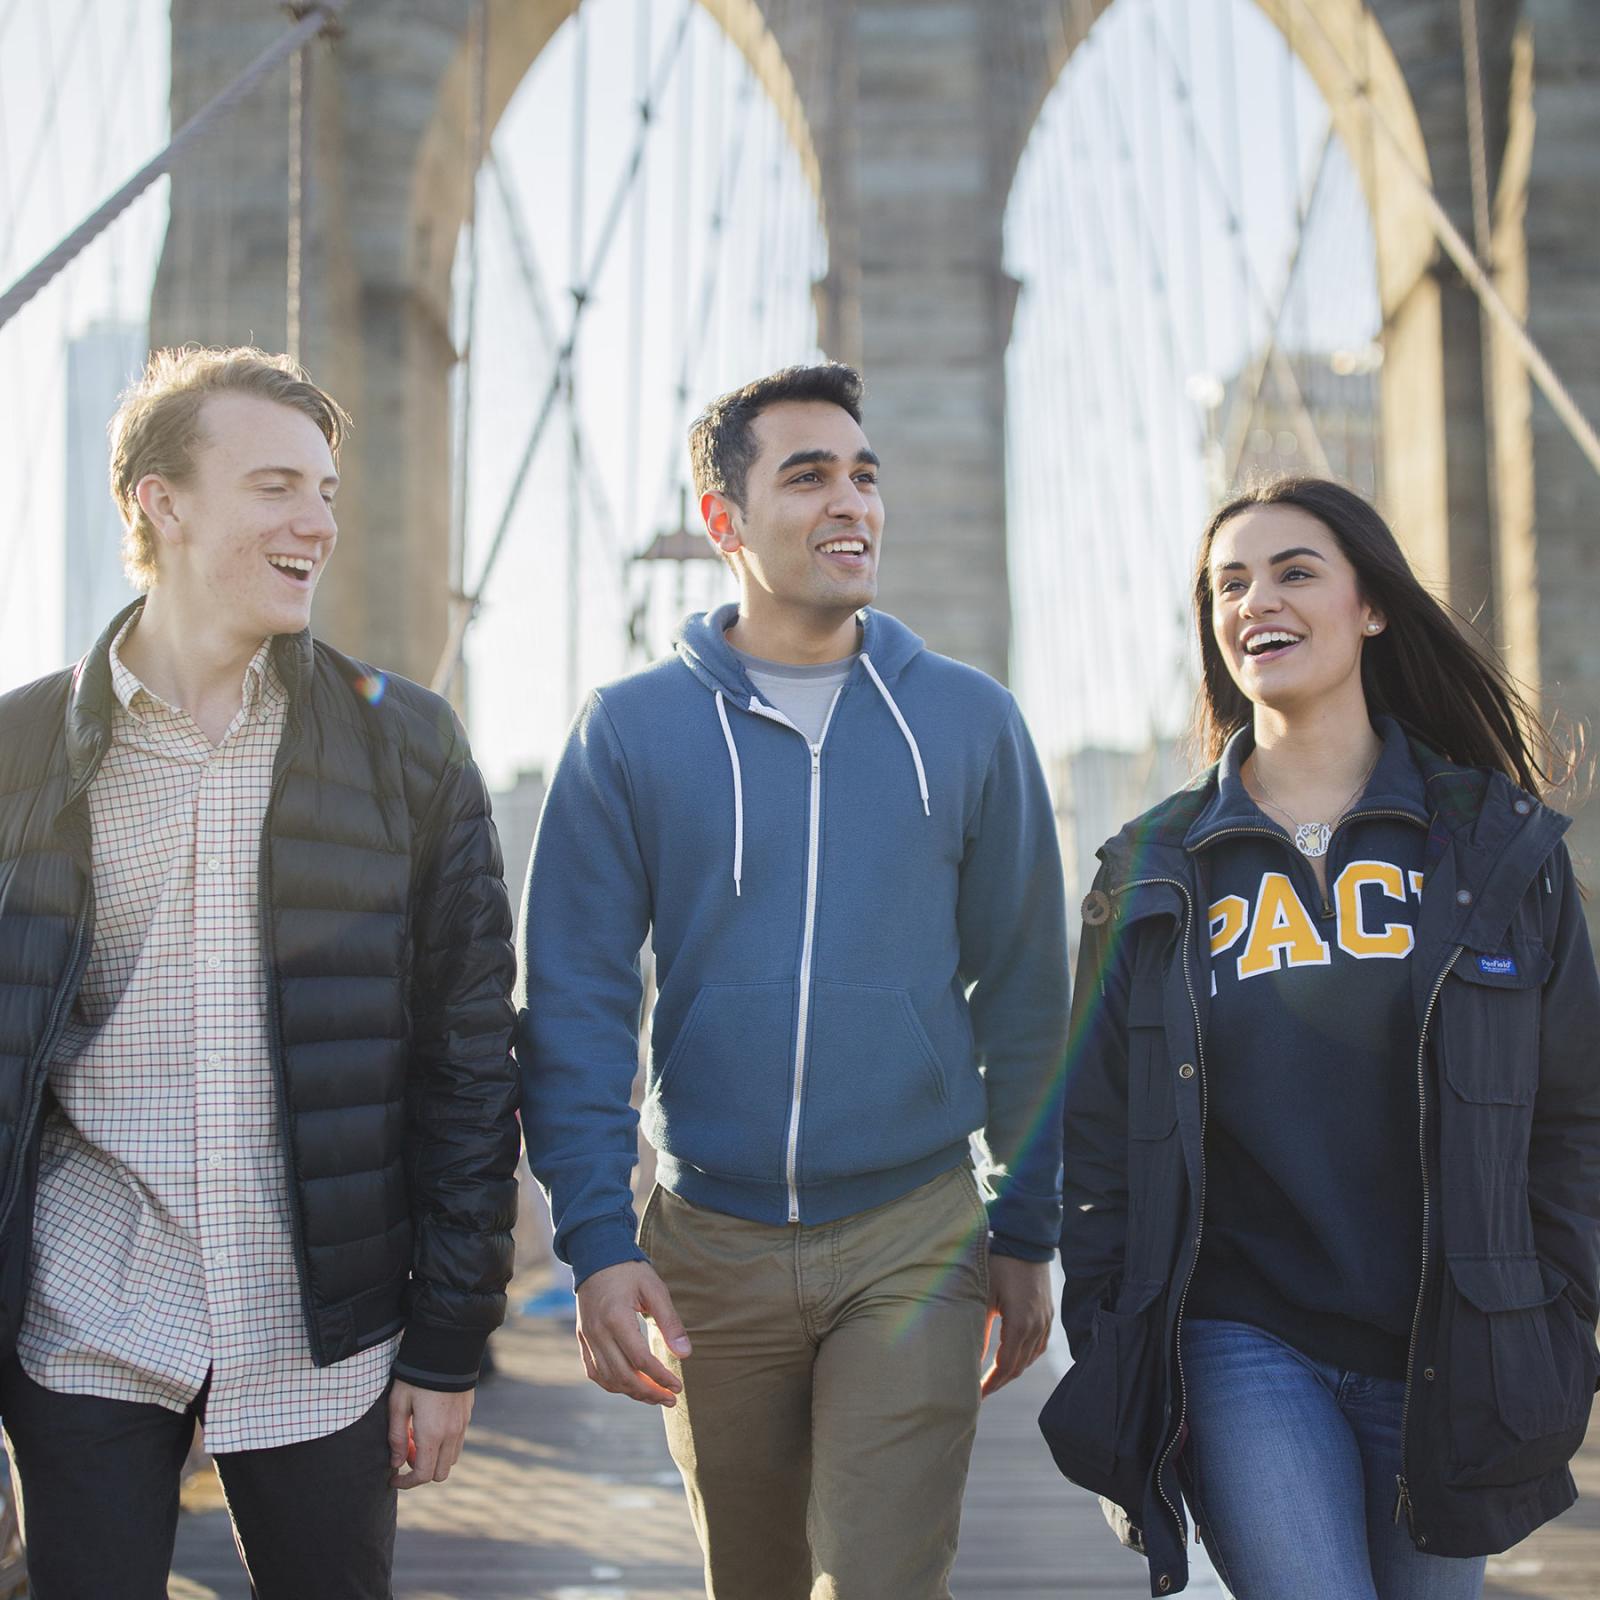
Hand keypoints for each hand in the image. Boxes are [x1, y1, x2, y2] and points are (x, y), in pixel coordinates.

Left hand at [388, 1380, 474, 1488]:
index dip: (406, 1483)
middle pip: (440, 1473)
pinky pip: (458, 1442)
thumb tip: (396, 1463)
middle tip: (407, 1452)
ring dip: (435, 1458)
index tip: (393, 1478)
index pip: (422, 1475)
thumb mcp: (398, 1403)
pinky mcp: (468, 1415)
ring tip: (419, 1436)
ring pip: (451, 1459)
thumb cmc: (416, 1376)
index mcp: (432, 1434)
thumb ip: (396, 1437)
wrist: (446, 1348)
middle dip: (422, 1472)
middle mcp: (451, 1434)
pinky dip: (444, 1445)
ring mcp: (463, 1424)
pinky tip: (432, 1424)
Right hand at [576, 1259, 691, 1406]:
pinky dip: (612, 1384)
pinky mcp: (582, 1338)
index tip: (678, 1386)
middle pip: (623, 1376)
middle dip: (649, 1392)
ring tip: (654, 1396)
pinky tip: (630, 1386)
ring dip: (632, 1392)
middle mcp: (597, 1331)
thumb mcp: (655, 1289)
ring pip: (608, 1378)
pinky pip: (594, 1371)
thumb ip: (670, 1322)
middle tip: (670, 1398)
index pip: (640, 1360)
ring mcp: (586, 1337)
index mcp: (616, 1318)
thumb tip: (685, 1354)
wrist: (596, 1255)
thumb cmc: (629, 1271)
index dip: (660, 1378)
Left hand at [981, 1255, 1052, 1397]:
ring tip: (993, 1378)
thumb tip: (969, 1356)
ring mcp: (1046, 1320)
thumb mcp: (984, 1293)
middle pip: (1019, 1366)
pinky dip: (1025, 1356)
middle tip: (981, 1392)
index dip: (991, 1383)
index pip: (1006, 1365)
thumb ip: (979, 1326)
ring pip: (1030, 1358)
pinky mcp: (1048, 1313)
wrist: (1026, 1239)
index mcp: (1020, 1323)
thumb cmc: (999, 1263)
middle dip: (1000, 1381)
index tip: (976, 1394)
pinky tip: (1012, 1358)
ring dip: (1012, 1370)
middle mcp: (1037, 1326)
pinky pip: (1038, 1345)